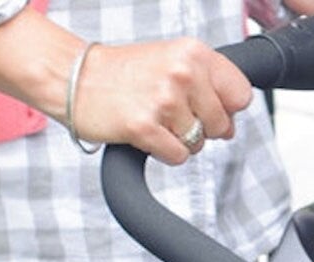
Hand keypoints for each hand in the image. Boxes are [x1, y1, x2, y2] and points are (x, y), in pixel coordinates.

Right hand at [67, 37, 252, 163]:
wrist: (71, 76)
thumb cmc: (123, 73)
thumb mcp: (172, 61)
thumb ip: (208, 85)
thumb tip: (231, 122)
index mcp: (192, 52)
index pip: (241, 94)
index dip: (227, 108)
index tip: (205, 104)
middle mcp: (181, 73)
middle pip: (222, 126)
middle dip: (201, 127)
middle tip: (168, 111)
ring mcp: (163, 100)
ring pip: (199, 144)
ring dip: (178, 139)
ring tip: (153, 116)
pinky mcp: (146, 127)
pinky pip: (178, 156)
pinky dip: (163, 151)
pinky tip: (145, 131)